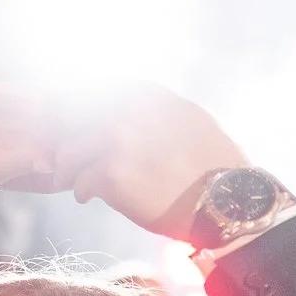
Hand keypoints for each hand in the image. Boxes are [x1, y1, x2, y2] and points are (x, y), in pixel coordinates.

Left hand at [62, 85, 251, 232]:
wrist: (227, 203)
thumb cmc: (215, 167)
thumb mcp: (191, 119)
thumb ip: (159, 108)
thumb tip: (136, 105)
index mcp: (148, 94)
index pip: (94, 92)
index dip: (80, 113)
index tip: (78, 128)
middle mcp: (129, 110)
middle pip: (75, 119)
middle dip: (69, 139)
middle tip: (68, 156)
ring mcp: (118, 140)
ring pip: (70, 150)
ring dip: (69, 168)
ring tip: (72, 179)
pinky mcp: (112, 173)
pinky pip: (80, 181)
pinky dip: (82, 191)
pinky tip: (88, 197)